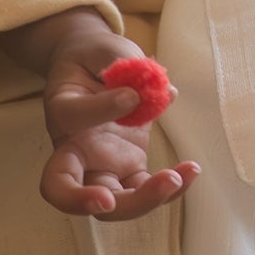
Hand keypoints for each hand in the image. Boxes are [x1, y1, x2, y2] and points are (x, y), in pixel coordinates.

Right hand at [38, 21, 199, 222]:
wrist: (95, 67)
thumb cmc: (96, 56)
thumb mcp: (104, 49)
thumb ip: (120, 64)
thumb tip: (150, 94)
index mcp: (62, 112)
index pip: (72, 119)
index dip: (100, 109)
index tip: (131, 93)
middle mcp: (73, 148)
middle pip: (68, 191)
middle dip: (96, 200)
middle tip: (136, 189)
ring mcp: (100, 164)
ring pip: (111, 205)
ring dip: (146, 200)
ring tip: (182, 175)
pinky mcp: (127, 168)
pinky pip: (143, 190)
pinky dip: (168, 189)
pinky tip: (192, 170)